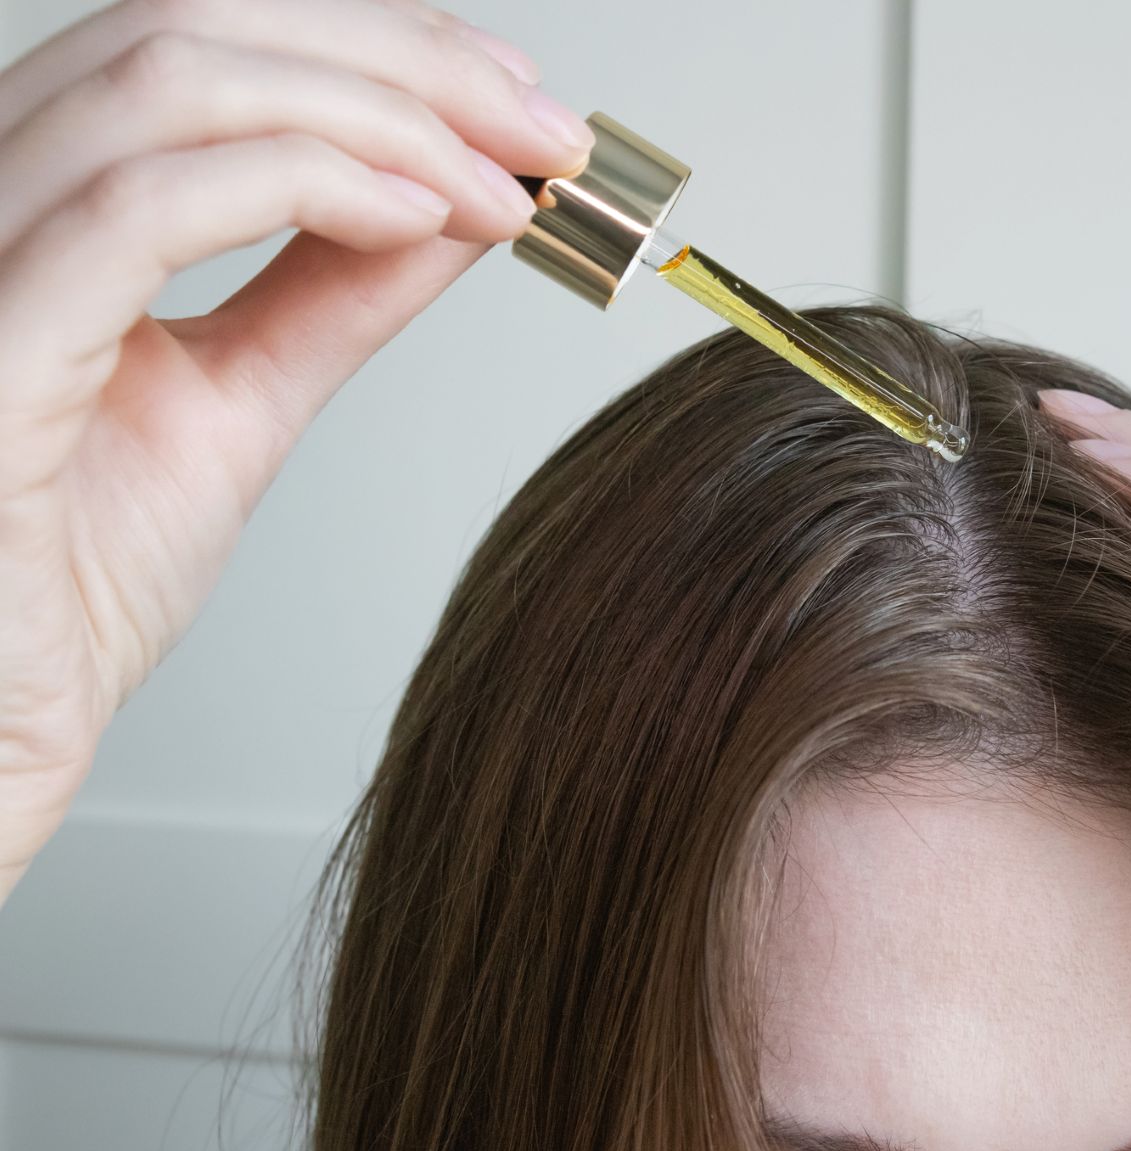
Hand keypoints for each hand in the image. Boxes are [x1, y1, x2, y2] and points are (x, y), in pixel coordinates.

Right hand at [0, 0, 594, 904]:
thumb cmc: (67, 580)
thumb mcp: (241, 400)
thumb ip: (335, 291)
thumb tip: (456, 200)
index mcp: (39, 198)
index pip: (202, 42)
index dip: (376, 45)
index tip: (515, 100)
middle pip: (194, 24)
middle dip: (403, 61)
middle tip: (545, 128)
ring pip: (176, 83)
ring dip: (382, 117)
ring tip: (502, 187)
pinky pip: (141, 209)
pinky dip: (307, 185)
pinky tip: (418, 221)